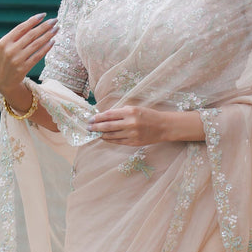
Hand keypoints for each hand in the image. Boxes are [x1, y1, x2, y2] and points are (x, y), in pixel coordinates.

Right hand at [0, 13, 57, 100]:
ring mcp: (17, 60)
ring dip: (48, 35)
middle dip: (44, 26)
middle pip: (31, 35)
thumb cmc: (5, 60)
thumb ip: (16, 37)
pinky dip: (46, 48)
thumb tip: (34, 24)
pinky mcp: (24, 68)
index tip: (43, 15)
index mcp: (4, 42)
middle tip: (54, 20)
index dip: (33, 20)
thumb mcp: (4, 47)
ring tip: (56, 29)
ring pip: (36, 44)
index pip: (21, 28)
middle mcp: (10, 50)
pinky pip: (38, 56)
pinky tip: (52, 42)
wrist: (1, 81)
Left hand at [88, 106, 204, 145]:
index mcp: (130, 112)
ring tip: (95, 133)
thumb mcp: (135, 108)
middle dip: (96, 127)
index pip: (109, 114)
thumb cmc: (148, 115)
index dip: (98, 117)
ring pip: (112, 135)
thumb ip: (121, 111)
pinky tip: (105, 138)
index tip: (91, 119)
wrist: (163, 126)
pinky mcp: (134, 142)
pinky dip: (110, 140)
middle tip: (88, 128)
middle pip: (108, 126)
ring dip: (101, 134)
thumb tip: (105, 115)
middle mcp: (130, 123)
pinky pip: (118, 142)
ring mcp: (132, 134)